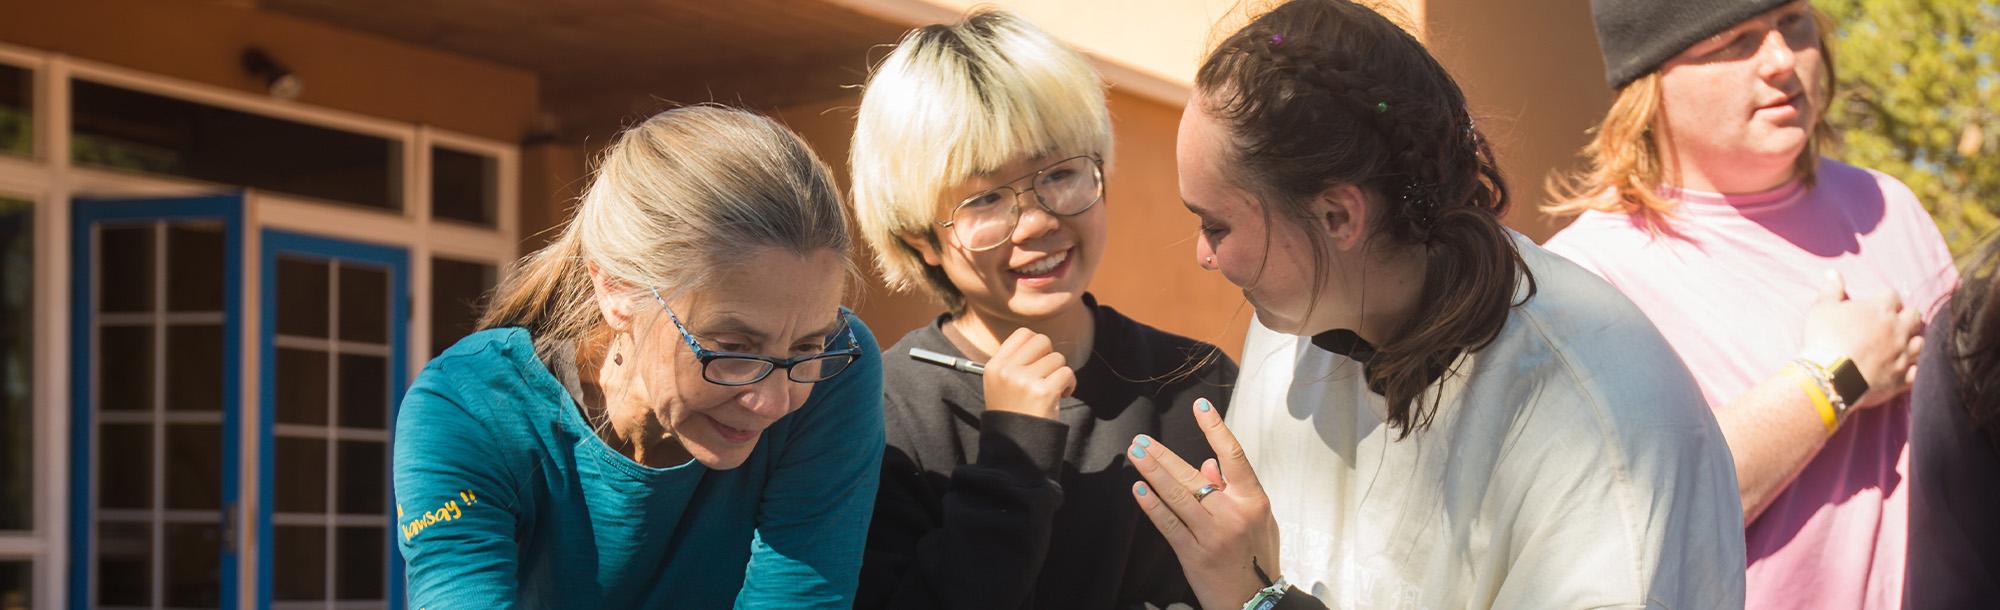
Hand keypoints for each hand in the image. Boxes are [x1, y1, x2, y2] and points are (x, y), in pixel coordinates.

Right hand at [982, 328, 1075, 419]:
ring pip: (1057, 358)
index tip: (1039, 361)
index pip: (1023, 334)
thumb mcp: (1001, 384)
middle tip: (1048, 376)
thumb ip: (1015, 362)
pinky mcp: (1043, 392)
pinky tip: (1062, 396)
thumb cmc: (1013, 414)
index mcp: (995, 366)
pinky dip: (1070, 384)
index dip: (1037, 344)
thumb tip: (1041, 343)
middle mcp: (1007, 371)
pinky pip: (1067, 373)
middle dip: (1051, 357)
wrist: (1015, 447)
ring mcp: (1024, 381)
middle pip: (1042, 341)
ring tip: (1053, 390)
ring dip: (1061, 374)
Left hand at [1129, 398, 1280, 609]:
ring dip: (1152, 473)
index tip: (1200, 406)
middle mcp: (1233, 514)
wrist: (1254, 602)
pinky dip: (1152, 506)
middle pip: (1193, 476)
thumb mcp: (1260, 520)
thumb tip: (1207, 462)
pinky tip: (1139, 489)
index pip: (1234, 456)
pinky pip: (1168, 524)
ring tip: (1135, 455)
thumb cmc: (1258, 557)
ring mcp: (1212, 535)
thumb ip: (1236, 490)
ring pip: (1177, 496)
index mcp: (1253, 501)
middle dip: (1164, 456)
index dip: (1216, 429)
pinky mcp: (1193, 554)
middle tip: (1141, 440)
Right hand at [1798, 270, 1923, 408]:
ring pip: (1920, 343)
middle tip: (1893, 322)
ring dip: (1911, 342)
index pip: (1893, 295)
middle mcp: (1898, 329)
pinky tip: (1902, 368)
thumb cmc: (1824, 339)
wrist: (1831, 376)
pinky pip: (1916, 371)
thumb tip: (1833, 272)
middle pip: (1915, 316)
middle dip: (1906, 317)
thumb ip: (1831, 290)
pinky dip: (1911, 369)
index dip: (1886, 299)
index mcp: (1881, 309)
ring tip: (1900, 345)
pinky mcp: (1902, 378)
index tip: (1877, 305)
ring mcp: (1903, 354)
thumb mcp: (1822, 309)